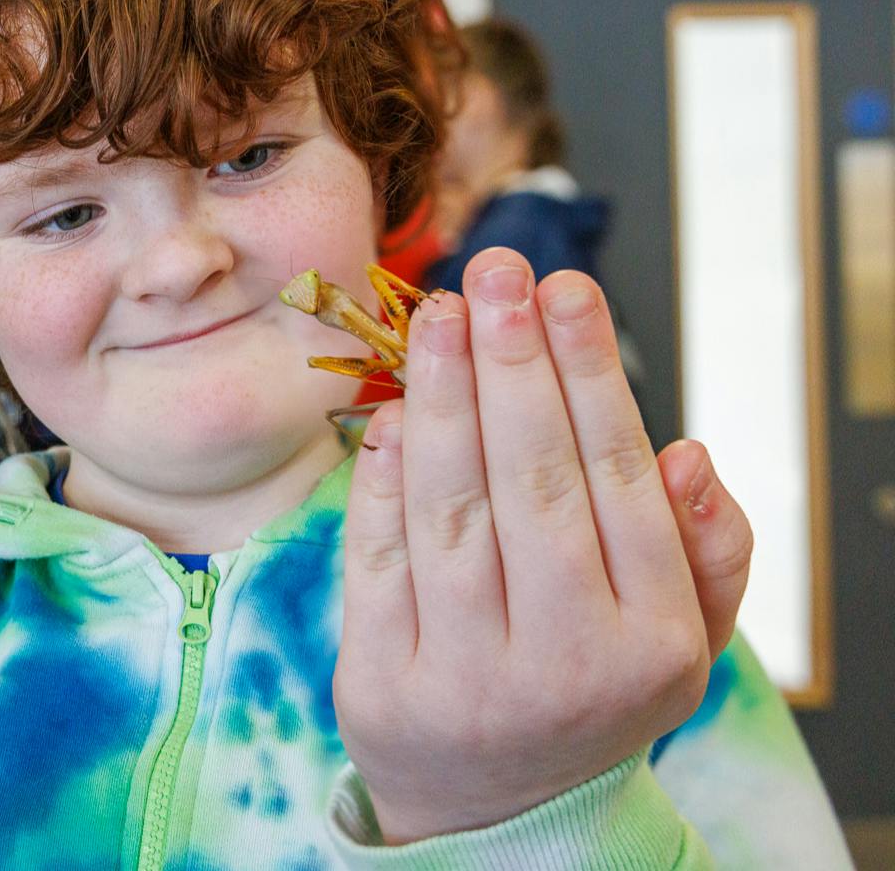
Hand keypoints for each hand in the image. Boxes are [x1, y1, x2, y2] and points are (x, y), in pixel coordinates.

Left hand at [336, 247, 753, 843]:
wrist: (496, 810)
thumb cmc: (593, 689)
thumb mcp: (682, 641)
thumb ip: (703, 552)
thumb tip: (683, 453)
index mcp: (651, 643)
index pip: (617, 484)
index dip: (587, 377)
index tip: (565, 289)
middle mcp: (563, 663)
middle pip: (532, 484)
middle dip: (512, 365)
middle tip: (495, 271)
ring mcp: (465, 678)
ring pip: (451, 510)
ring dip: (442, 398)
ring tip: (439, 315)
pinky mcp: (380, 683)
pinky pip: (377, 556)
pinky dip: (381, 477)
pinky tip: (392, 409)